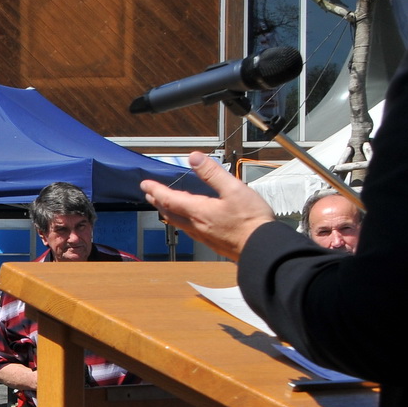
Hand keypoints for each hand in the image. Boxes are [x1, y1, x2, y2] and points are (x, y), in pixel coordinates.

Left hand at [141, 152, 275, 261]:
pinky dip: (182, 221)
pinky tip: (189, 221)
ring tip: (165, 206)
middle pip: (170, 212)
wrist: (262, 249)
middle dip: (158, 202)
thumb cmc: (251, 221)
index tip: (145, 184)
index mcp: (198, 211)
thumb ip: (213, 173)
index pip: (169, 199)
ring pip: (179, 222)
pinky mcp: (213, 242)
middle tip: (149, 194)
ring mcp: (204, 236)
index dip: (156, 190)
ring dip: (168, 212)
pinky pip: (190, 230)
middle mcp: (197, 225)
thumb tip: (194, 158)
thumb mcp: (234, 189)